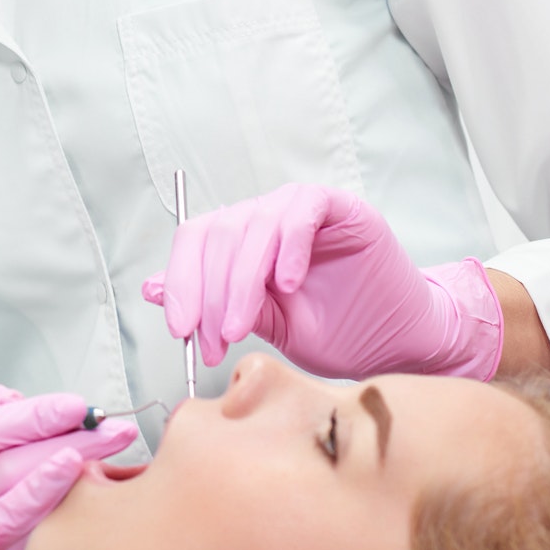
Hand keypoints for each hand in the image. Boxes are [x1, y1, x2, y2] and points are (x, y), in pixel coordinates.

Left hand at [142, 184, 502, 382]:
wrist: (399, 342)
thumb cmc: (339, 334)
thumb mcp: (269, 327)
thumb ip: (217, 306)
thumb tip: (150, 290)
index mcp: (243, 243)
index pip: (195, 243)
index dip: (180, 283)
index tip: (180, 330)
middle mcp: (267, 218)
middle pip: (218, 234)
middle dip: (210, 293)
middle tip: (216, 340)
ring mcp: (302, 208)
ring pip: (252, 225)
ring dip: (241, 281)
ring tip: (244, 326)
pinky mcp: (339, 206)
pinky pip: (301, 211)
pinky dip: (287, 247)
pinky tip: (287, 284)